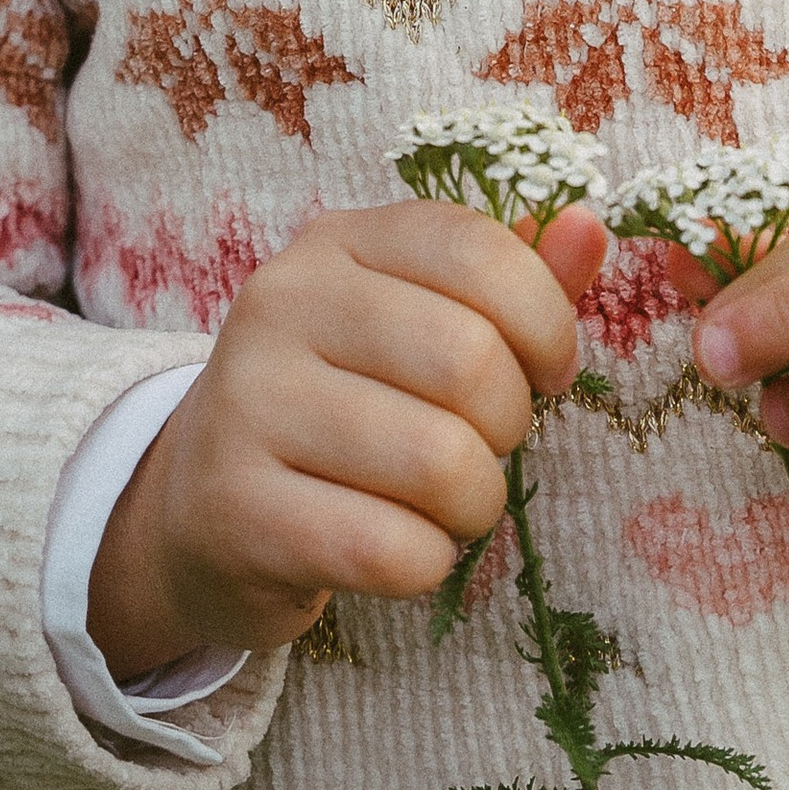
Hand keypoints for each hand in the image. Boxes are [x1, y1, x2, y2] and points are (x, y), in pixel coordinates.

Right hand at [89, 202, 605, 675]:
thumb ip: (510, 279)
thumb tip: (589, 227)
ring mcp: (248, 404)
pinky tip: (401, 549)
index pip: (476, 250)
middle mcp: (282, 303)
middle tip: (483, 446)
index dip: (545, 319)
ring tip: (447, 503)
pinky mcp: (234, 508)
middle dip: (509, 423)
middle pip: (467, 359)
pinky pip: (387, 548)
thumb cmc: (342, 403)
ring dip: (474, 503)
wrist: (199, 506)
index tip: (547, 370)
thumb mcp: (417, 320)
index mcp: (337, 242)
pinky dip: (425, 562)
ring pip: (436, 462)